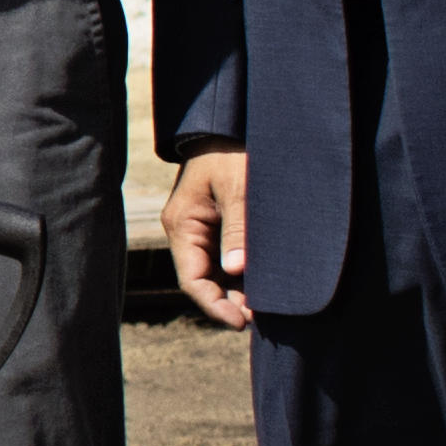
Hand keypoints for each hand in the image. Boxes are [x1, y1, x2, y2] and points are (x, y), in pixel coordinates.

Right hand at [163, 147, 254, 330]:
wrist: (229, 123)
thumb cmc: (232, 150)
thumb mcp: (237, 187)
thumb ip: (237, 228)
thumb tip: (237, 271)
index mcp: (182, 224)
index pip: (192, 279)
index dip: (214, 304)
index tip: (241, 321)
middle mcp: (185, 230)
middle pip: (202, 279)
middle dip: (228, 301)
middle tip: (260, 319)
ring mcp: (199, 228)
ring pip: (213, 271)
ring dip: (235, 290)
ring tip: (263, 307)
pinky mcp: (215, 223)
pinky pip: (222, 256)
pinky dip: (239, 274)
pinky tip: (260, 283)